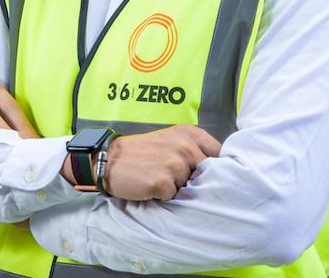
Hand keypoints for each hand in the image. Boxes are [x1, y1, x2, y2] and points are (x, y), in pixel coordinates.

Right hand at [102, 124, 220, 200]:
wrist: (109, 160)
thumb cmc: (142, 152)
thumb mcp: (170, 139)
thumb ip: (194, 148)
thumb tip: (218, 167)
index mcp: (189, 133)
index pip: (218, 152)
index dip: (215, 165)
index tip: (206, 170)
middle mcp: (185, 146)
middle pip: (205, 172)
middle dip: (192, 177)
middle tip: (170, 173)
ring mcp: (174, 164)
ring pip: (189, 186)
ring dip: (176, 186)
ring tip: (158, 176)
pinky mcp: (163, 182)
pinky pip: (173, 196)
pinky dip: (163, 195)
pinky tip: (150, 185)